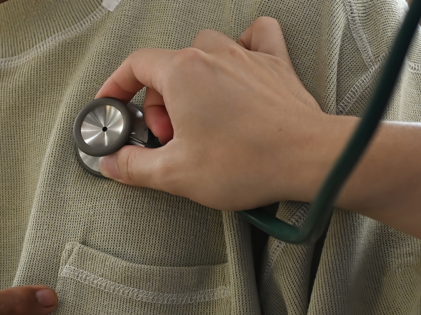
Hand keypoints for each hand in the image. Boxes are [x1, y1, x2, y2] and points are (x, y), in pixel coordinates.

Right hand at [94, 17, 347, 210]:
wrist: (308, 159)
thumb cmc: (247, 162)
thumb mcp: (175, 173)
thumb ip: (134, 166)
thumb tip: (112, 163)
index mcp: (181, 73)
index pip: (134, 66)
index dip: (117, 87)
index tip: (112, 106)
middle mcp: (212, 55)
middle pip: (167, 66)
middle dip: (159, 104)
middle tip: (168, 138)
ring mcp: (246, 56)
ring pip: (205, 49)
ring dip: (193, 78)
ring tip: (198, 113)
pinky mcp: (275, 66)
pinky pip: (257, 36)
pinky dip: (244, 45)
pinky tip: (239, 65)